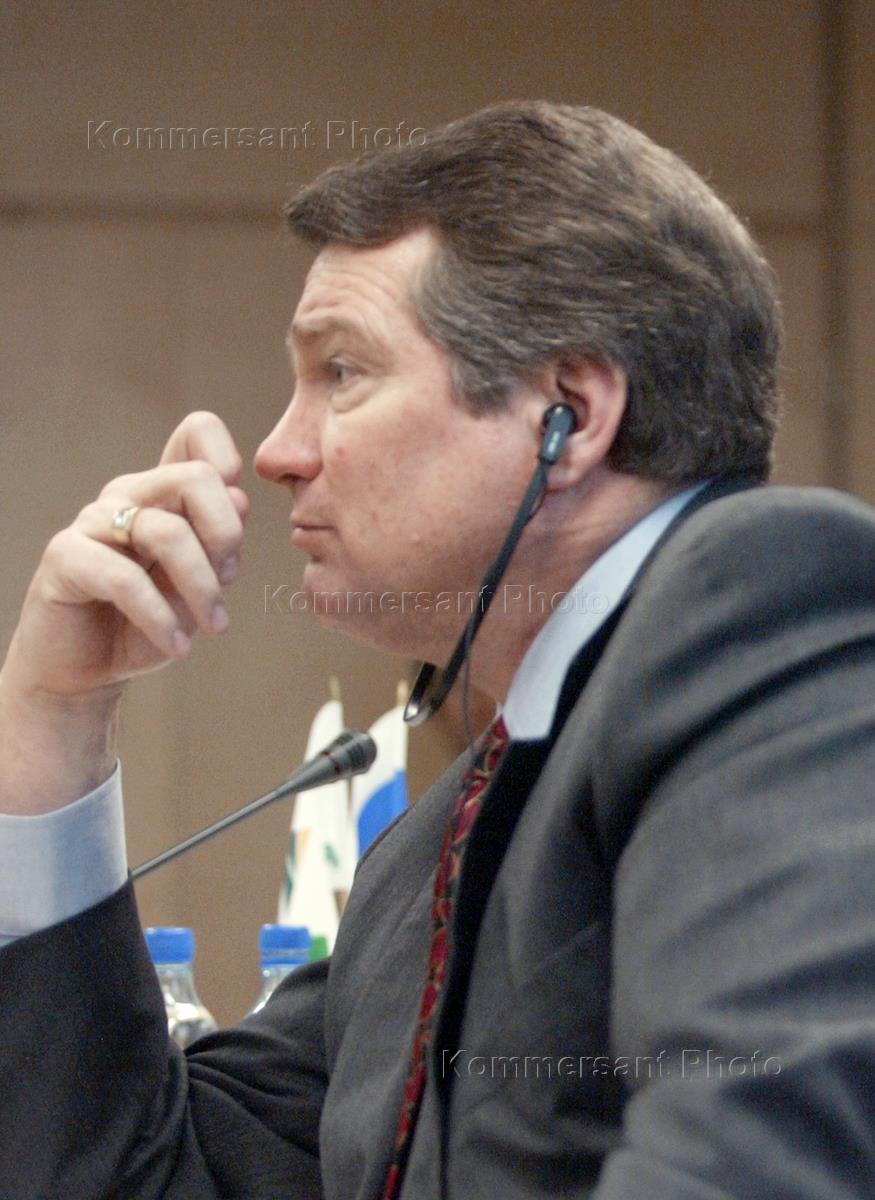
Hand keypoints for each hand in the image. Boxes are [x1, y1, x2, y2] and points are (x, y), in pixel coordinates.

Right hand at [0, 412, 248, 811]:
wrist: (87, 668)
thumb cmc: (148, 621)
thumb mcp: (199, 584)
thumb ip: (219, 542)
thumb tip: (238, 496)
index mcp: (166, 492)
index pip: (198, 431)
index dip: (230, 463)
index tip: (237, 523)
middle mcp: (130, 495)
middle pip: (196, 478)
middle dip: (227, 536)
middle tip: (228, 580)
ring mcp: (94, 521)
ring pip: (166, 532)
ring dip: (202, 589)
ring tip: (214, 626)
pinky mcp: (65, 558)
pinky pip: (124, 579)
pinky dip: (160, 617)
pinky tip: (177, 646)